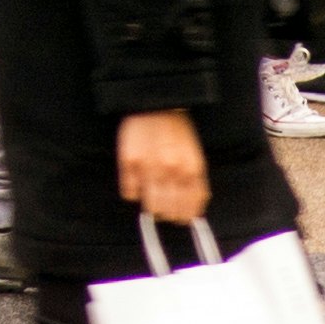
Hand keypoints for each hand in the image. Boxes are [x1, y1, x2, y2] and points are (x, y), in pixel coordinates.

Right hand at [115, 107, 210, 225]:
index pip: (190, 207)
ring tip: (150, 197)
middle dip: (168, 213)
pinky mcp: (129, 162)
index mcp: (191, 169)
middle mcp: (172, 171)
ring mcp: (150, 167)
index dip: (185, 216)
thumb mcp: (194, 155)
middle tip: (164, 208)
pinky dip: (132, 193)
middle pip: (169, 211)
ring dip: (151, 206)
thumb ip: (195, 182)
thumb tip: (193, 210)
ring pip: (150, 206)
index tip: (181, 218)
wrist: (156, 104)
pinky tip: (137, 182)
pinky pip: (129, 193)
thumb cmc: (177, 131)